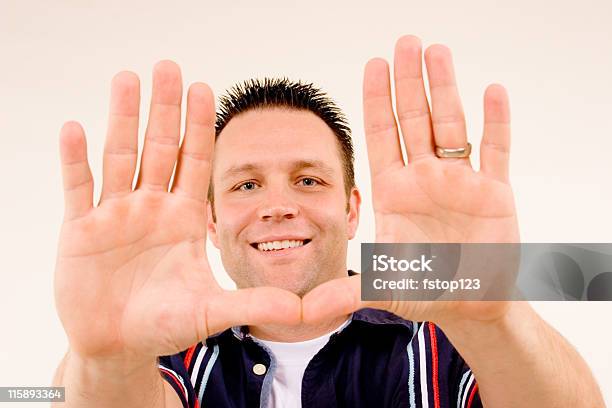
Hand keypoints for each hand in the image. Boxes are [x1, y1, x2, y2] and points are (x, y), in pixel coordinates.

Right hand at [55, 61, 300, 363]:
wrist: (118, 344)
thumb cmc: (164, 324)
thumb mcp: (209, 311)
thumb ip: (250, 304)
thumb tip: (298, 309)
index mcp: (184, 218)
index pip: (194, 162)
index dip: (199, 127)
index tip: (205, 88)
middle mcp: (151, 207)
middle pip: (158, 148)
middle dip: (163, 109)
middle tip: (169, 65)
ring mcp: (115, 215)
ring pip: (118, 156)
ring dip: (121, 118)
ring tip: (127, 78)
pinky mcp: (80, 230)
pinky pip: (77, 187)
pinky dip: (74, 160)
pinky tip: (74, 128)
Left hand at [303, 36, 519, 327]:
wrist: (470, 306)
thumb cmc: (426, 292)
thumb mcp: (382, 289)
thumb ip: (344, 295)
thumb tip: (300, 313)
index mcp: (394, 192)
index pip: (382, 136)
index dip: (377, 100)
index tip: (373, 64)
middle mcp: (425, 179)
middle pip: (414, 120)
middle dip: (409, 82)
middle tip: (405, 42)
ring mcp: (460, 181)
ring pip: (452, 124)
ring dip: (446, 89)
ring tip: (439, 52)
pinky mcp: (495, 192)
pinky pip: (496, 150)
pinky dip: (496, 122)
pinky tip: (492, 92)